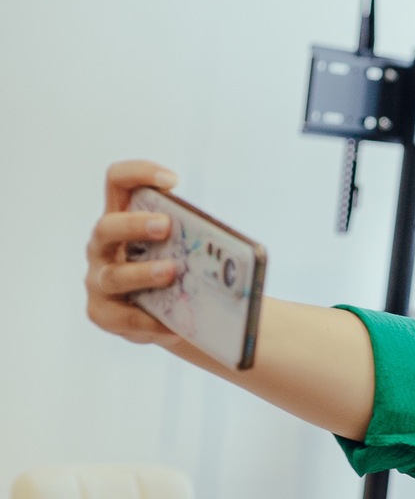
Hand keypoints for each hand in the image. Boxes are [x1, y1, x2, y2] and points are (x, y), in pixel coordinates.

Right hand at [85, 160, 184, 348]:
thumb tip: (233, 251)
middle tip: (166, 225)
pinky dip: (149, 322)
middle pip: (107, 227)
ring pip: (114, 275)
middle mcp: (102, 247)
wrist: (172, 320)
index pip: (117, 182)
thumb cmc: (179, 275)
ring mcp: (98, 280)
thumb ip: (196, 243)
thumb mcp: (186, 253)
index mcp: (122, 220)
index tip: (173, 180)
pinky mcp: (102, 313)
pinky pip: (122, 318)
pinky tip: (172, 325)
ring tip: (172, 272)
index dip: (138, 173)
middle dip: (134, 224)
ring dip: (143, 272)